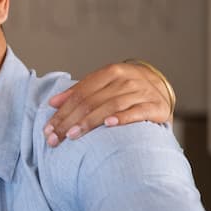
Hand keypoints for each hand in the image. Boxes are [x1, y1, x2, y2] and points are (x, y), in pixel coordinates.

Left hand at [44, 62, 173, 146]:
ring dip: (90, 121)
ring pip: (111, 106)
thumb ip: (79, 93)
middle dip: (70, 121)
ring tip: (73, 135)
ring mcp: (142, 92)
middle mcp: (126, 79)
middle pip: (92, 101)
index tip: (48, 129)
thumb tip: (52, 103)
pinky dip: (123, 118)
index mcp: (110, 72)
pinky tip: (109, 125)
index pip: (80, 93)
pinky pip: (137, 112)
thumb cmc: (126, 90)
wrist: (162, 87)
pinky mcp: (157, 106)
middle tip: (55, 138)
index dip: (62, 111)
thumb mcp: (104, 86)